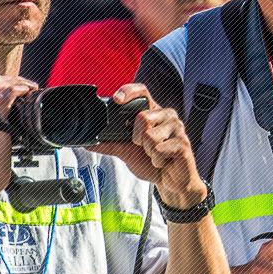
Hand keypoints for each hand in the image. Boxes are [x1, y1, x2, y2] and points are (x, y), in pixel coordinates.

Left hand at [91, 83, 208, 209]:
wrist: (171, 182)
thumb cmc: (152, 163)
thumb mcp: (126, 152)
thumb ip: (110, 145)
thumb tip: (89, 143)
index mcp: (153, 112)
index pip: (142, 91)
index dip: (129, 91)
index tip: (117, 99)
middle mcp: (167, 116)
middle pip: (142, 118)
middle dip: (138, 139)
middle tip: (145, 148)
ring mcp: (178, 128)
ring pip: (150, 136)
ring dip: (148, 153)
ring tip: (156, 156)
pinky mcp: (183, 144)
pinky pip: (159, 150)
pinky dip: (157, 161)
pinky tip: (164, 162)